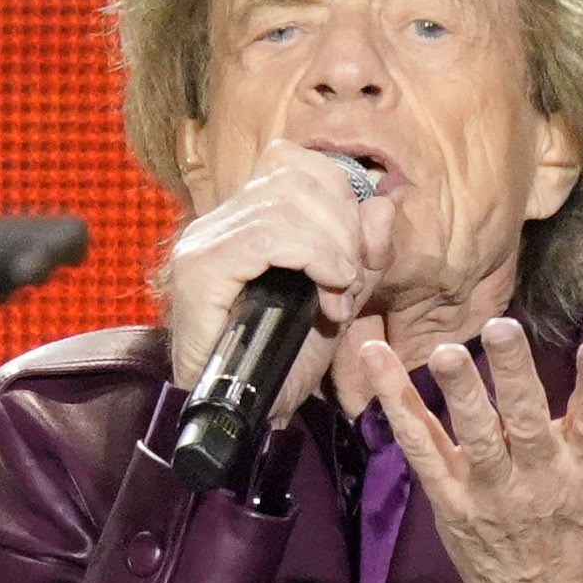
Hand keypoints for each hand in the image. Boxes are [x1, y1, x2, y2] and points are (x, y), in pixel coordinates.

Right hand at [154, 145, 398, 437]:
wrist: (244, 420)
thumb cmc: (283, 363)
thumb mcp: (339, 298)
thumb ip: (364, 251)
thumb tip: (384, 202)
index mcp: (244, 217)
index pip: (297, 162)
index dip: (343, 198)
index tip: (361, 258)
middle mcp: (217, 220)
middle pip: (297, 174)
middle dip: (345, 227)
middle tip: (350, 284)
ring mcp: (204, 241)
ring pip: (286, 200)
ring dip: (333, 248)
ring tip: (336, 296)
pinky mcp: (199, 269)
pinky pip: (267, 234)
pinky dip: (313, 259)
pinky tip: (325, 295)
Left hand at [354, 312, 582, 582]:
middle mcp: (540, 481)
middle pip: (526, 424)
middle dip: (514, 378)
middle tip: (500, 329)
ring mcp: (490, 493)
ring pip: (470, 437)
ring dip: (456, 392)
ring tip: (441, 352)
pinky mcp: (449, 500)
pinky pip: (418, 449)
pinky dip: (394, 404)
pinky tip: (375, 357)